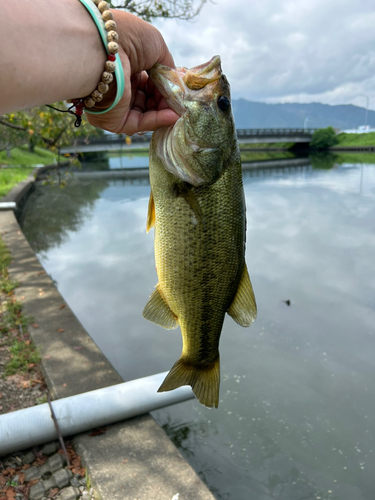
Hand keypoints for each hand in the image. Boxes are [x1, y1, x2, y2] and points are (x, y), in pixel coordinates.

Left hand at [86, 11, 178, 135]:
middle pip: (148, 99)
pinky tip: (173, 115)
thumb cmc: (128, 38)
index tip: (177, 88)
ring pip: (146, 113)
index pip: (148, 82)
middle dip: (165, 99)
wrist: (104, 47)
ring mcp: (116, 105)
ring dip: (164, 110)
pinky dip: (158, 120)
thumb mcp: (156, 46)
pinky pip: (141, 123)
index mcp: (125, 67)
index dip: (164, 85)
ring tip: (178, 107)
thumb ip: (167, 66)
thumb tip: (176, 83)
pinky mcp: (115, 120)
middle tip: (179, 99)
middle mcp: (119, 86)